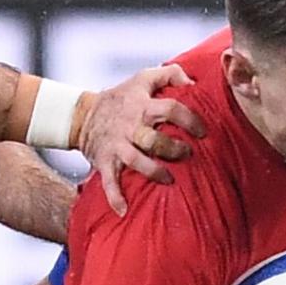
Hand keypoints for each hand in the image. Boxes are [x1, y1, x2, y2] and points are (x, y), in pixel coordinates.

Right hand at [76, 62, 205, 214]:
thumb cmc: (121, 97)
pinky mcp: (104, 162)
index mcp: (141, 105)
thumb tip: (194, 82)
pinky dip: (114, 197)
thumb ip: (170, 73)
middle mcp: (130, 126)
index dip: (189, 120)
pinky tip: (124, 210)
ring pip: (135, 160)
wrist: (82, 115)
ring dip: (153, 171)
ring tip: (169, 179)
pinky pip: (108, 181)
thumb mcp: (142, 78)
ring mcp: (116, 145)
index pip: (170, 109)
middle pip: (154, 139)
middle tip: (188, 154)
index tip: (203, 132)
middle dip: (173, 149)